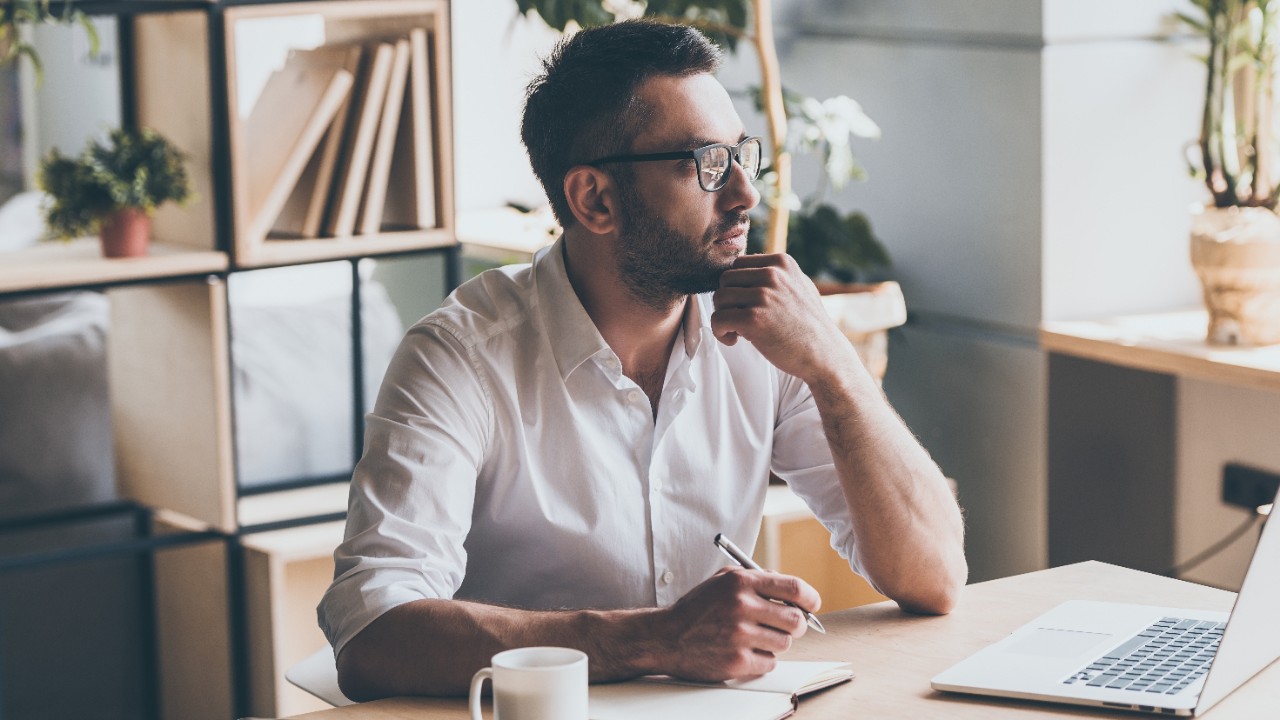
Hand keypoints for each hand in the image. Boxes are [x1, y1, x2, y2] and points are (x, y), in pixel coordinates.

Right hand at [651, 568, 820, 681]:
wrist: (666, 636)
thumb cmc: (698, 608)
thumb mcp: (723, 580)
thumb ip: (757, 577)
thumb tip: (792, 589)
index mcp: (741, 583)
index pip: (794, 588)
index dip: (810, 598)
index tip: (812, 605)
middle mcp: (741, 607)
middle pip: (795, 620)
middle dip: (797, 625)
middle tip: (788, 626)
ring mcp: (739, 636)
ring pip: (785, 643)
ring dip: (777, 642)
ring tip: (758, 638)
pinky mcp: (736, 661)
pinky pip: (770, 663)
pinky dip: (763, 659)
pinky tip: (747, 651)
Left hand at [711, 253, 851, 382]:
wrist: (824, 355)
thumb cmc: (810, 325)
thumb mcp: (800, 286)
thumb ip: (778, 274)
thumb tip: (749, 263)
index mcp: (781, 263)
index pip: (738, 264)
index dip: (736, 286)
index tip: (745, 305)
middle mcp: (772, 275)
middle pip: (725, 279)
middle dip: (727, 301)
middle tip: (739, 319)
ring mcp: (763, 296)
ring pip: (719, 298)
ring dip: (722, 316)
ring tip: (737, 331)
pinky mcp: (754, 319)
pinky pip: (718, 319)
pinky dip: (719, 332)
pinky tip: (734, 340)